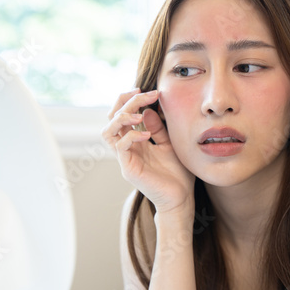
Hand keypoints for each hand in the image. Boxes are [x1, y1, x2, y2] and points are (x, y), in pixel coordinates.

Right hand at [102, 89, 195, 214]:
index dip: (129, 100)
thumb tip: (147, 110)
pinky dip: (132, 136)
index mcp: (135, 141)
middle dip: (125, 102)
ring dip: (121, 118)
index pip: (122, 115)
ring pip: (108, 132)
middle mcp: (126, 148)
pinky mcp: (128, 169)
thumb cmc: (177, 173)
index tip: (147, 91)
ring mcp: (125, 159)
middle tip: (144, 94)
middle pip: (112, 119)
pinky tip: (147, 135)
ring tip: (138, 115)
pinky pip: (121, 147)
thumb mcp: (169, 143)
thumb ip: (158, 128)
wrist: (182, 198)